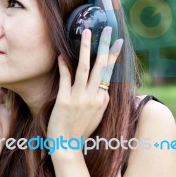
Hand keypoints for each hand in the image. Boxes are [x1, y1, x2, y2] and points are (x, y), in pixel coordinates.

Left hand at [47, 27, 122, 141]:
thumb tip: (102, 88)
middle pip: (101, 67)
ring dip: (86, 49)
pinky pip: (65, 79)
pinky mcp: (65, 101)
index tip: (113, 43)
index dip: (110, 57)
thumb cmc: (80, 131)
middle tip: (107, 29)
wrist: (67, 147)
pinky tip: (61, 55)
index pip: (107, 75)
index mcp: (102, 100)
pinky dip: (64, 66)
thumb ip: (99, 100)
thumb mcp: (96, 116)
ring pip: (85, 69)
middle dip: (105, 46)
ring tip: (86, 33)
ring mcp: (79, 98)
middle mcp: (94, 97)